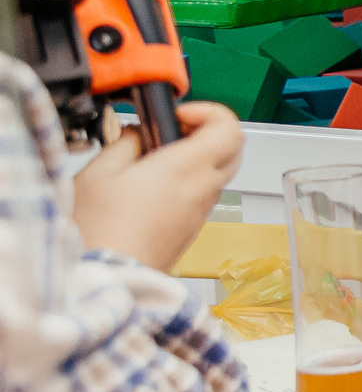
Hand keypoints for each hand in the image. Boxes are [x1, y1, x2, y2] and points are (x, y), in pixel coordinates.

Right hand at [71, 102, 242, 269]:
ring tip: (152, 160)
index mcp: (188, 168)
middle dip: (205, 132)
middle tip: (168, 132)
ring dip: (195, 158)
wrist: (107, 280)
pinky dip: (187, 182)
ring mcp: (201, 212)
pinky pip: (202, 196)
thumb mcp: (99, 172)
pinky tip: (150, 187)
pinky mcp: (192, 230)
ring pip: (217, 172)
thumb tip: (139, 133)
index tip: (178, 114)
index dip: (209, 112)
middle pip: (232, 148)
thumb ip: (126, 143)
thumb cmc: (99, 232)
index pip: (230, 127)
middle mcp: (204, 189)